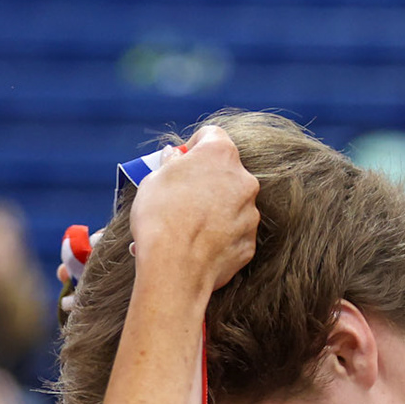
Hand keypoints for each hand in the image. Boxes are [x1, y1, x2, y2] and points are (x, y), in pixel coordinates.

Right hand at [128, 125, 258, 290]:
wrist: (175, 268)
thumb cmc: (160, 218)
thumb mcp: (154, 180)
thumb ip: (171, 164)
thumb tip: (175, 158)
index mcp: (220, 154)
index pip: (211, 135)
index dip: (193, 146)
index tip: (181, 161)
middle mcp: (243, 179)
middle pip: (224, 171)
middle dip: (205, 180)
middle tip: (181, 196)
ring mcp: (250, 212)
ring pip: (231, 203)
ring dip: (213, 209)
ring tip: (186, 227)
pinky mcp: (249, 242)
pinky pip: (233, 232)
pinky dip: (219, 235)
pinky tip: (196, 246)